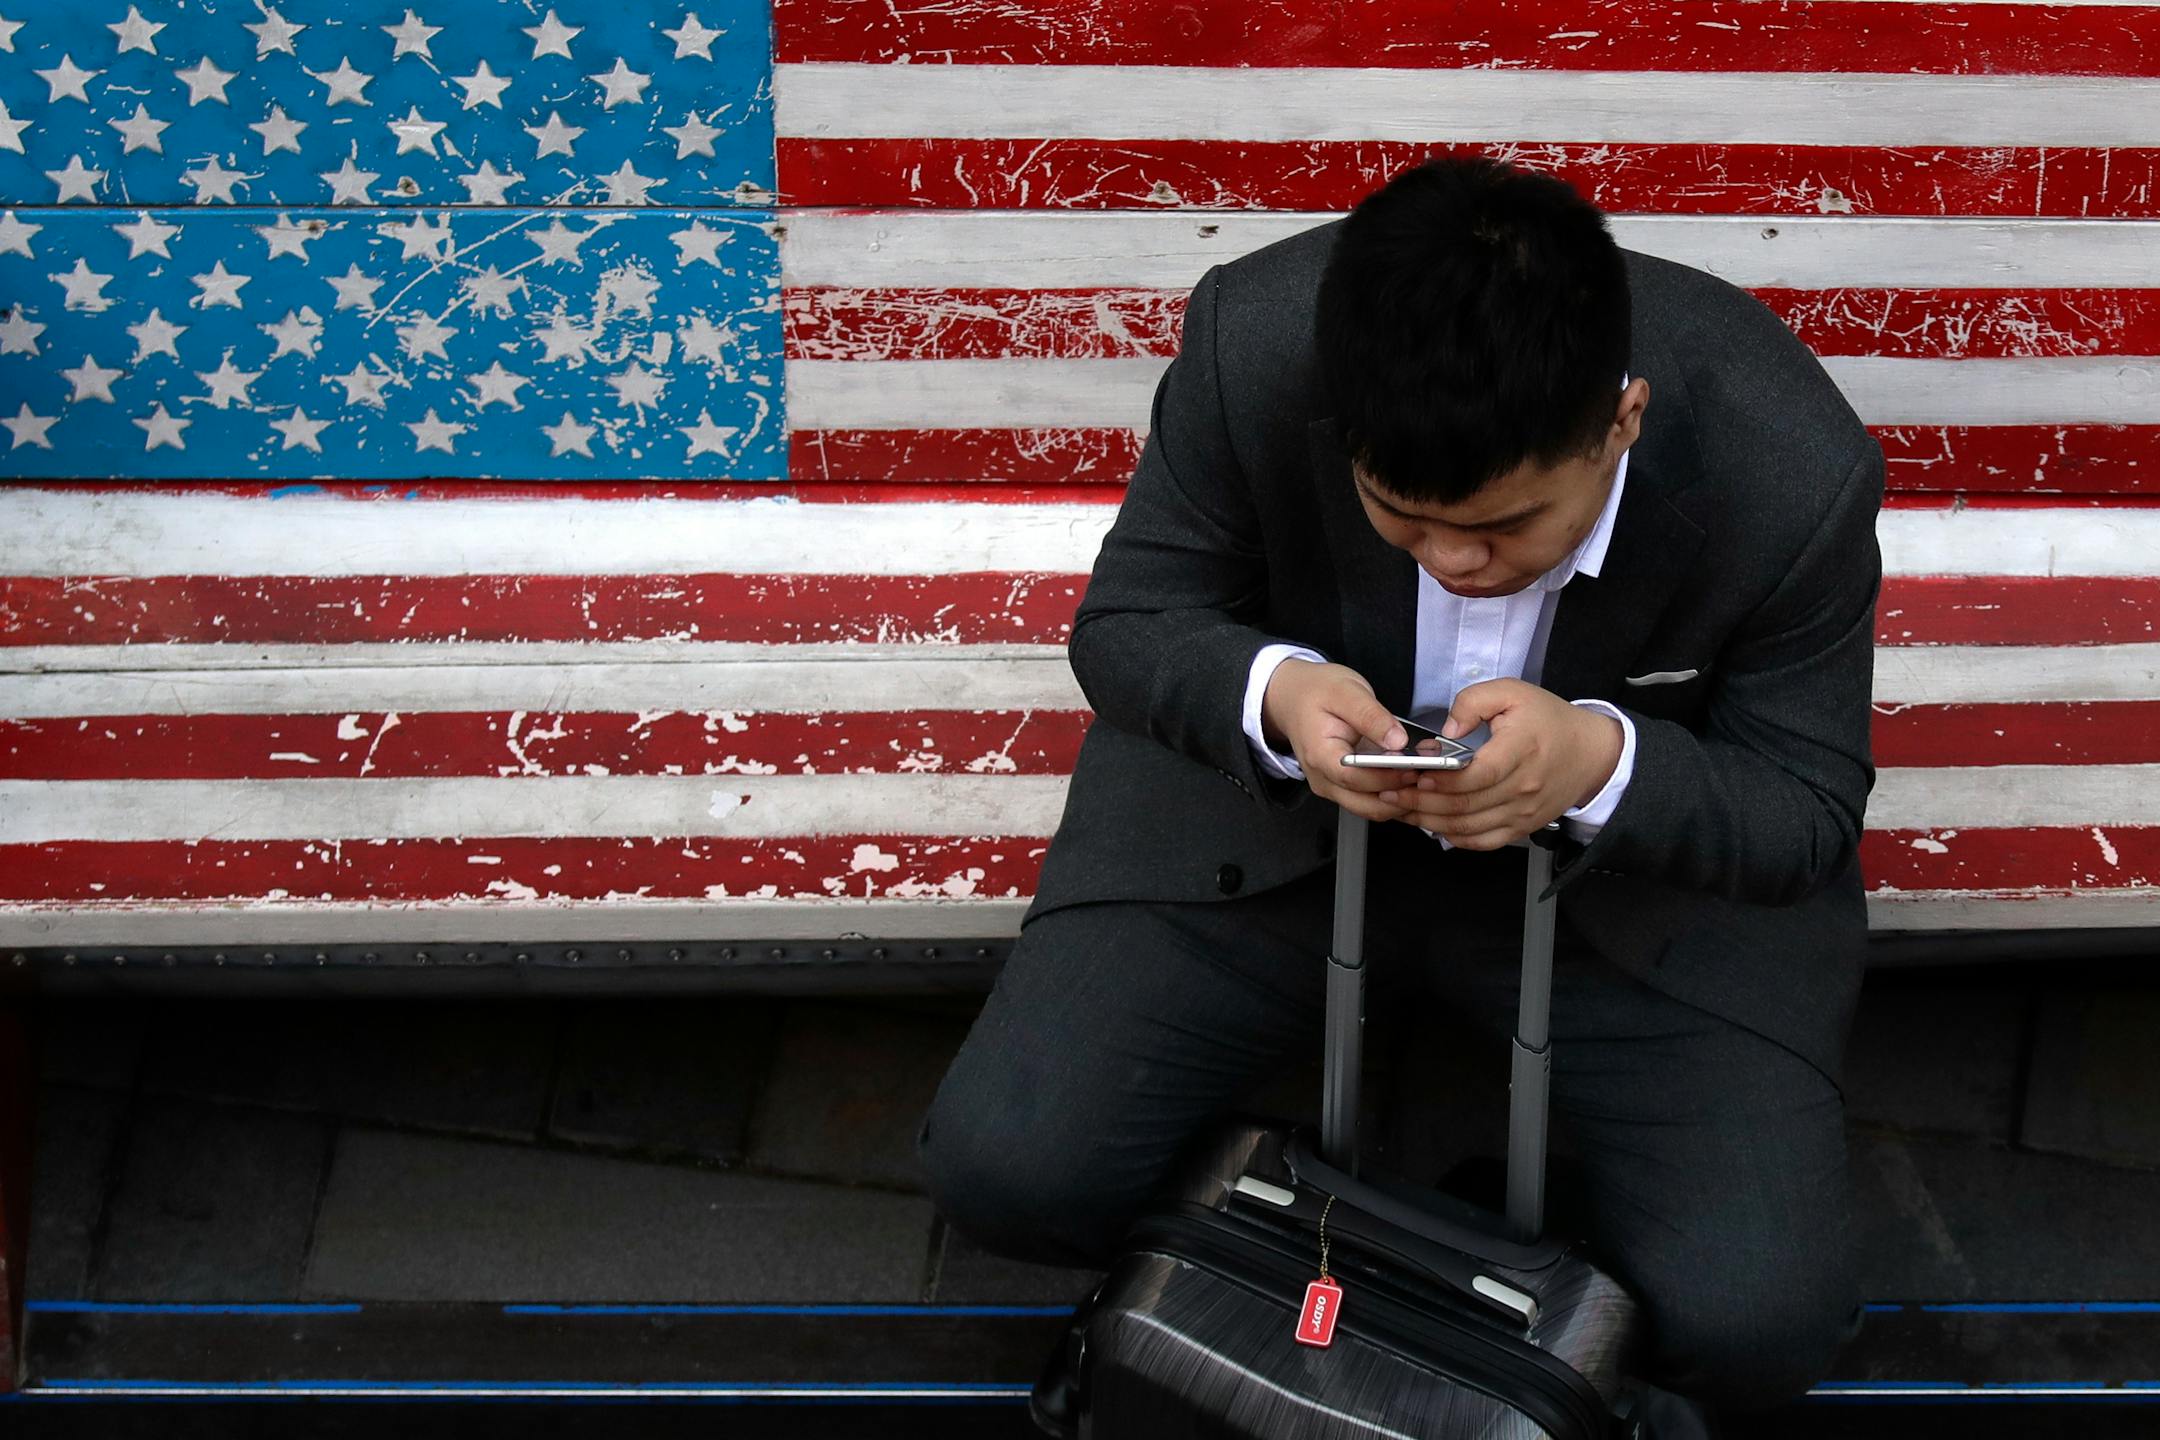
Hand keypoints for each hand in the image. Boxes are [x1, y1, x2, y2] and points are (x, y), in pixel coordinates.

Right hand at [1259, 659, 1421, 823]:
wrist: (1294, 696)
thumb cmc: (1317, 692)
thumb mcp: (1346, 692)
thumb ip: (1372, 716)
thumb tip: (1398, 740)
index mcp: (1320, 755)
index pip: (1356, 779)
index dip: (1388, 778)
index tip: (1415, 768)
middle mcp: (1323, 779)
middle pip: (1365, 804)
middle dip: (1400, 796)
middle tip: (1428, 777)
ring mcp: (1331, 786)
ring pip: (1370, 809)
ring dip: (1399, 798)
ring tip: (1423, 776)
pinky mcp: (1342, 787)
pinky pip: (1370, 801)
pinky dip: (1392, 794)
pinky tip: (1409, 777)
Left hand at [1379, 679, 1622, 849]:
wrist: (1591, 753)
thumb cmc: (1549, 720)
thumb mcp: (1512, 692)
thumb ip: (1472, 702)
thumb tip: (1446, 732)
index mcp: (1520, 750)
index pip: (1475, 775)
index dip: (1440, 779)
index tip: (1414, 773)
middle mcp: (1523, 788)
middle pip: (1465, 806)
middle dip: (1422, 802)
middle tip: (1393, 793)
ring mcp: (1524, 813)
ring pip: (1469, 828)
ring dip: (1430, 822)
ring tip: (1403, 809)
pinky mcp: (1523, 827)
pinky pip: (1484, 842)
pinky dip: (1455, 838)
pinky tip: (1432, 825)